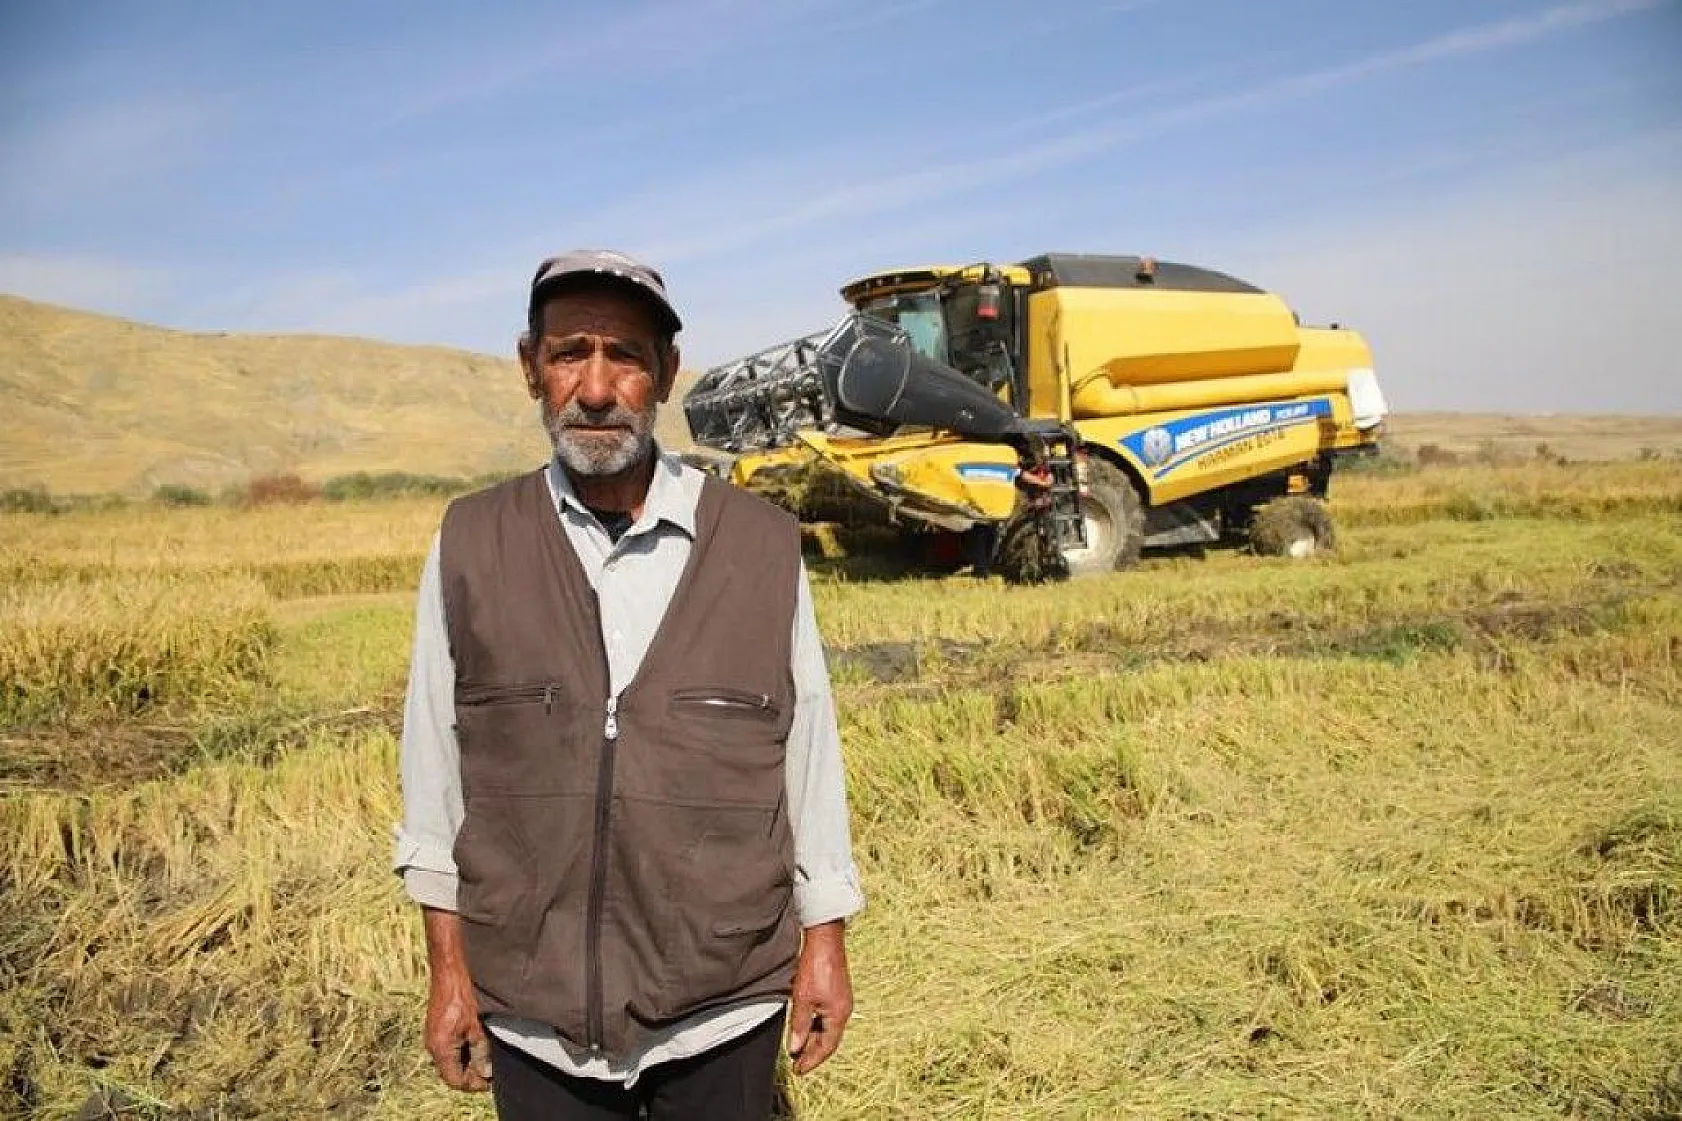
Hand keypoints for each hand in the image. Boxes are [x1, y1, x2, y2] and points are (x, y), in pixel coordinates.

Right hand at [421, 908, 492, 1092]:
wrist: (450, 965)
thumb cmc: (463, 992)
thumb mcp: (477, 1025)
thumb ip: (481, 1051)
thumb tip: (486, 1072)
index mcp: (440, 1047)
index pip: (455, 1080)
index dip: (474, 1084)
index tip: (491, 1081)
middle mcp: (433, 1044)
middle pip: (451, 1071)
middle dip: (472, 1073)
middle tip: (492, 1070)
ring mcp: (434, 1034)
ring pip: (452, 1058)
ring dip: (469, 1060)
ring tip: (489, 1055)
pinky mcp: (438, 1024)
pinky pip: (450, 1045)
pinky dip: (464, 1047)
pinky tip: (480, 1040)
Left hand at [787, 920, 851, 1074]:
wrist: (825, 940)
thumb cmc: (816, 967)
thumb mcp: (802, 1000)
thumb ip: (799, 1026)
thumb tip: (795, 1048)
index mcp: (838, 1016)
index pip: (826, 1047)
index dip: (812, 1060)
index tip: (798, 1070)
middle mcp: (843, 1010)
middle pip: (828, 1040)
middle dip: (812, 1053)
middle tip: (797, 1063)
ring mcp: (841, 1001)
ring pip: (827, 1028)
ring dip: (813, 1039)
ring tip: (798, 1048)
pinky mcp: (836, 992)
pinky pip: (827, 1017)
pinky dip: (815, 1026)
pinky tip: (805, 1026)